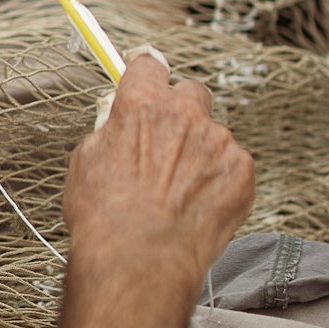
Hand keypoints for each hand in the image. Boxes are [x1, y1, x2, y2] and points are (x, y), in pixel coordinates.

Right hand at [62, 52, 253, 307]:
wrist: (139, 262)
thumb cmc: (106, 219)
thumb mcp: (86, 161)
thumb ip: (110, 129)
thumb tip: (118, 122)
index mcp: (142, 105)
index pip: (150, 65)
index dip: (148, 74)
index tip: (150, 79)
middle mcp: (185, 114)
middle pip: (191, 93)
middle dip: (182, 112)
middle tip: (168, 145)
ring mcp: (219, 143)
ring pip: (213, 136)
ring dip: (200, 154)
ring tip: (179, 193)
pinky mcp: (242, 172)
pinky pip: (233, 166)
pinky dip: (219, 182)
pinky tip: (198, 206)